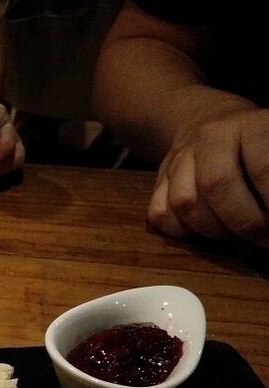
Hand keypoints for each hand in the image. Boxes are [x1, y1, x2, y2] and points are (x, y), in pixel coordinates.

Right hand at [147, 107, 268, 247]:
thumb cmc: (255, 146)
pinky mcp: (159, 179)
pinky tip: (203, 231)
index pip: (263, 167)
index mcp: (250, 125)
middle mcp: (211, 136)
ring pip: (184, 203)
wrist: (207, 120)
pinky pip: (160, 214)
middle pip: (216, 185)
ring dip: (213, 230)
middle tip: (263, 237)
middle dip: (244, 222)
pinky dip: (181, 232)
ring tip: (235, 234)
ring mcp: (179, 158)